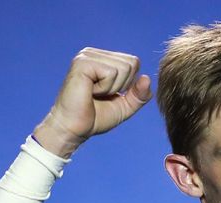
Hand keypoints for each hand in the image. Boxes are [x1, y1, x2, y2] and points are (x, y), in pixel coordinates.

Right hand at [33, 47, 152, 157]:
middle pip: (132, 63)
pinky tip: (90, 92)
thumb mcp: (124, 106)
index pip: (134, 62)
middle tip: (100, 95)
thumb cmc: (94, 118)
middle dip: (122, 86)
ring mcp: (87, 56)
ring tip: (94, 94)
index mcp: (102, 59)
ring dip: (112, 88)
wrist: (73, 129)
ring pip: (124, 68)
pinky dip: (105, 88)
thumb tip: (147, 78)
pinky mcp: (83, 63)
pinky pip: (111, 73)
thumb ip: (139, 95)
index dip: (128, 84)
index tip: (108, 95)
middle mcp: (94, 54)